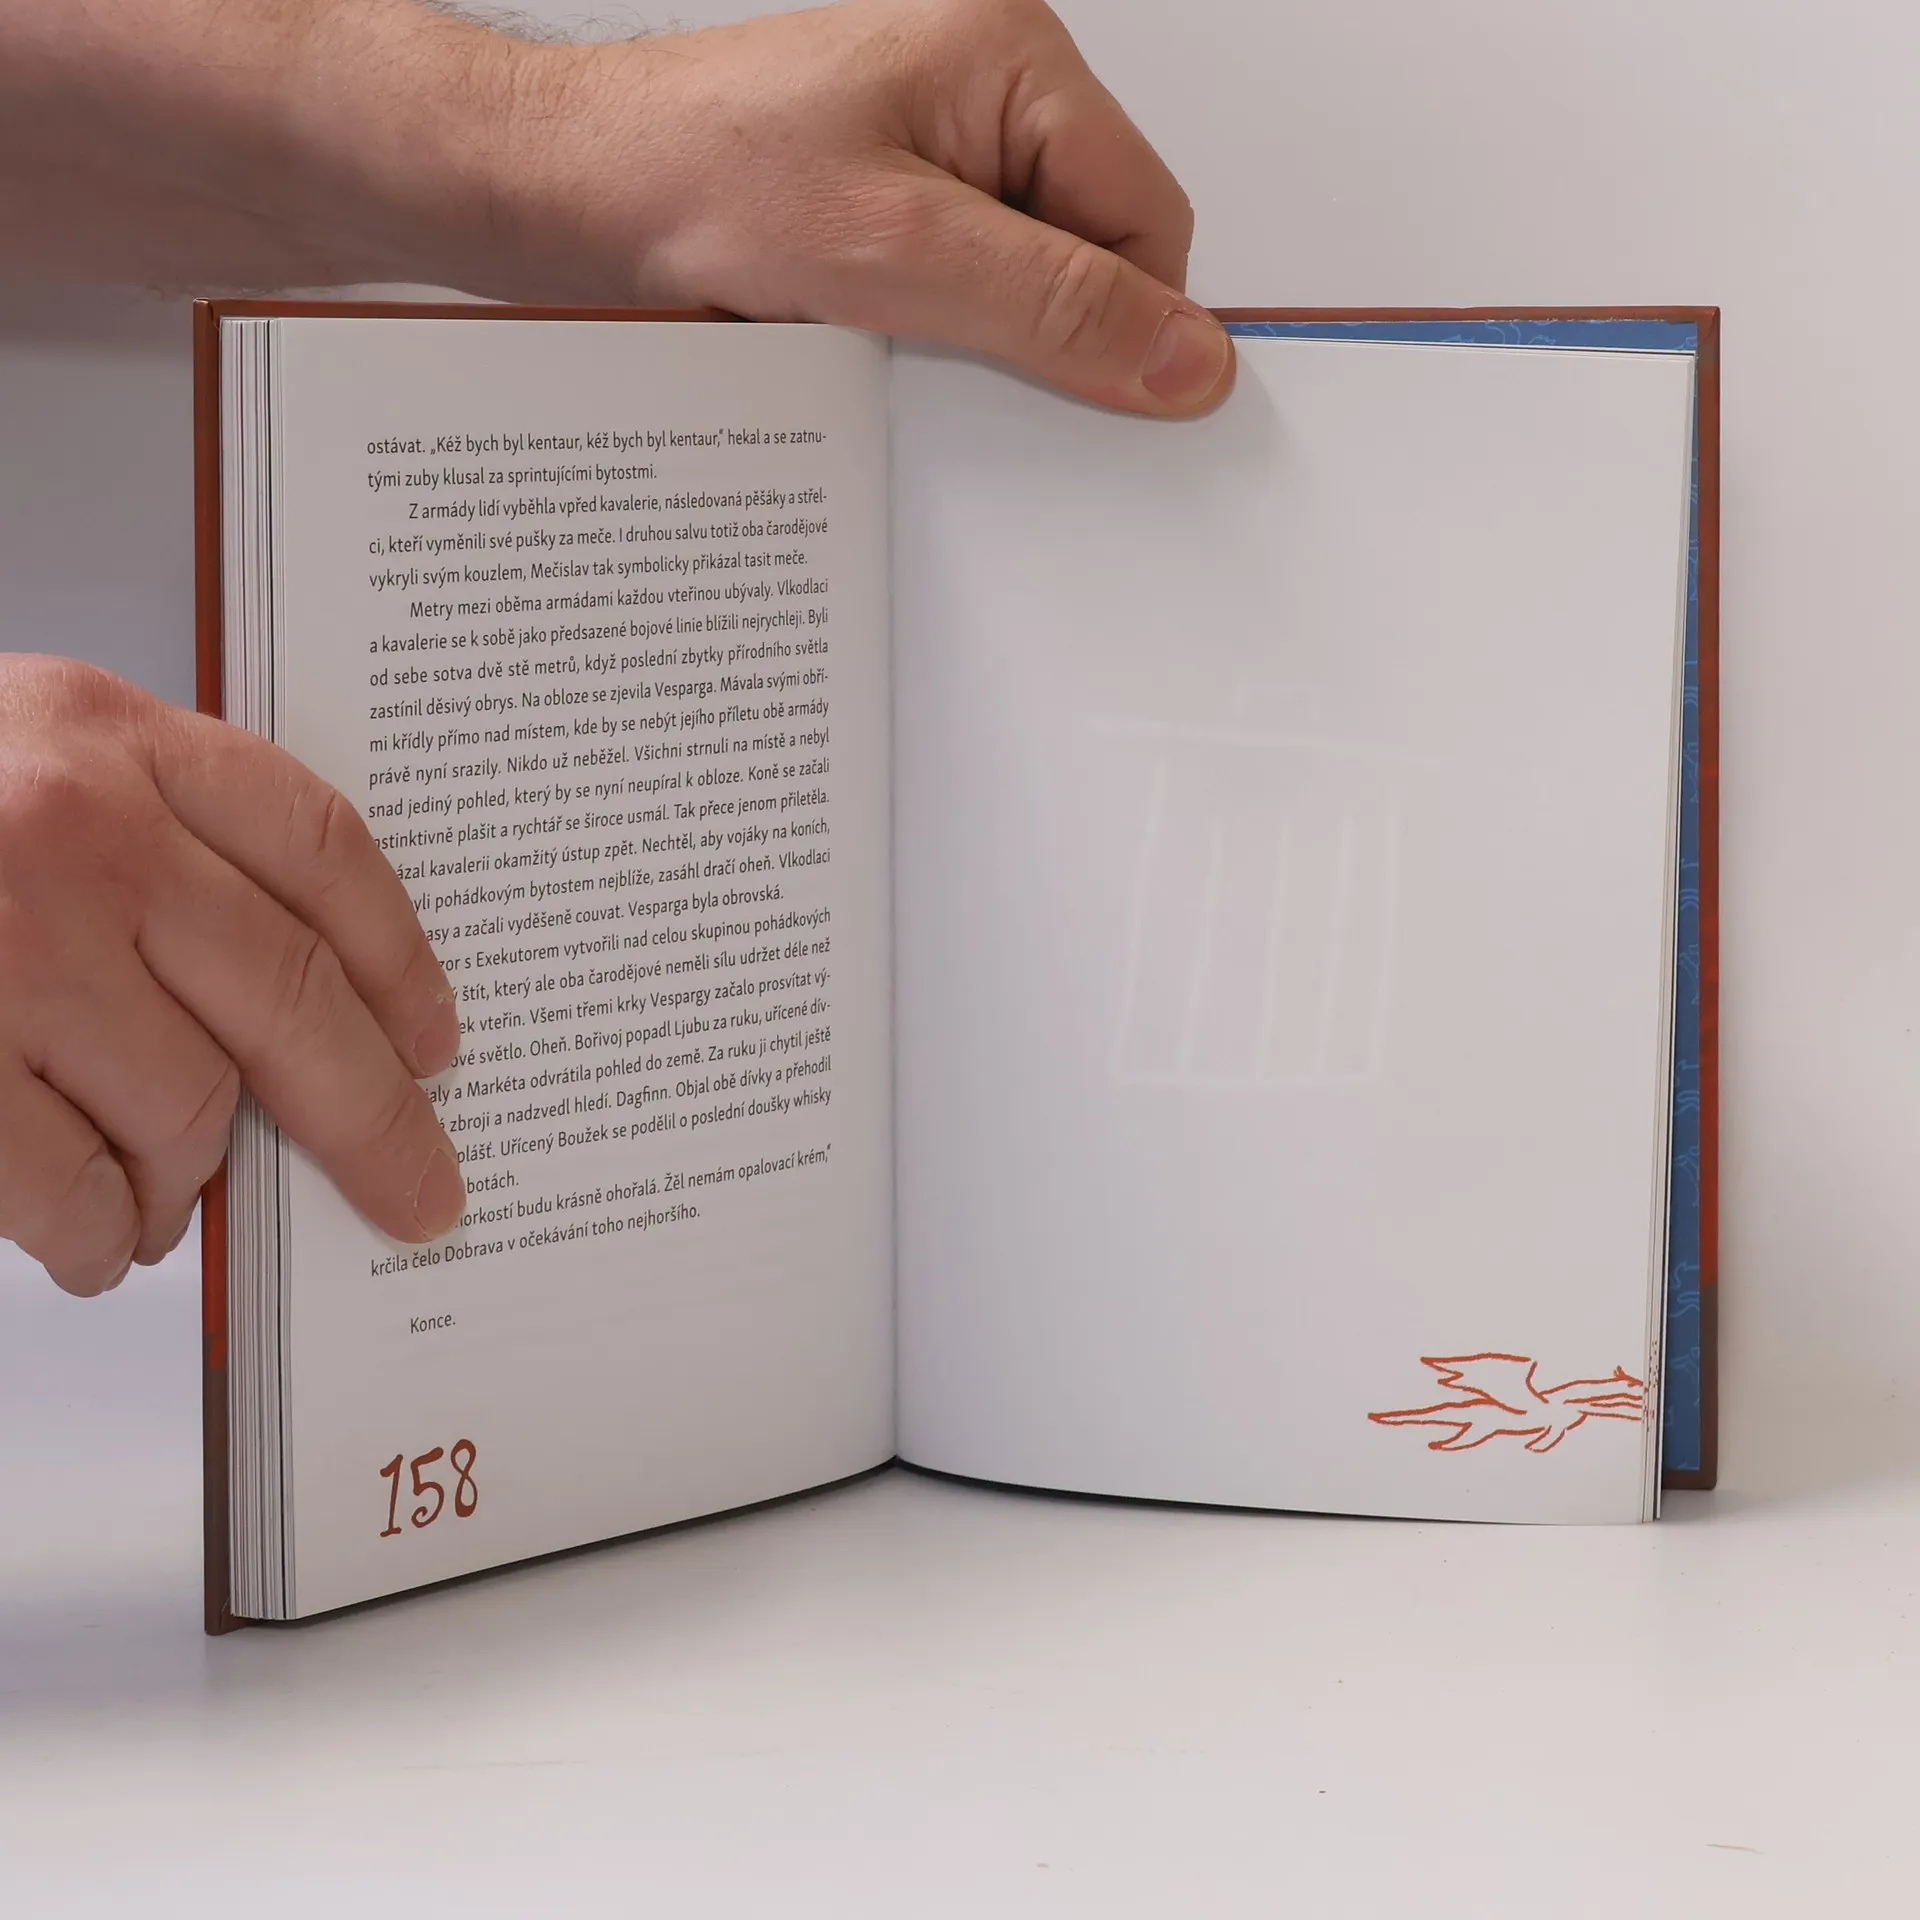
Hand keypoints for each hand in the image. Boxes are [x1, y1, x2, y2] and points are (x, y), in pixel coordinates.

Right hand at [0, 656, 464, 1295]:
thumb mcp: (17, 754)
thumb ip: (151, 841)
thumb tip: (280, 1013)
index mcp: (107, 734)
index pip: (322, 847)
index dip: (401, 957)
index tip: (438, 1038)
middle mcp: (72, 829)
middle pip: (292, 995)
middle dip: (373, 1117)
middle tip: (417, 1188)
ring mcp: (3, 947)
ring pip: (188, 1109)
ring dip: (192, 1184)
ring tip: (169, 1203)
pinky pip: (73, 1187)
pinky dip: (102, 1235)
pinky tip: (98, 1238)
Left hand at [1, 0, 1230, 417]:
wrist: (563, 193)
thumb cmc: (691, 179)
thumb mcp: (897, 257)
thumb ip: (1056, 308)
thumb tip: (1189, 360)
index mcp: (1014, 59)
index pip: (1150, 221)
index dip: (1123, 323)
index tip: (1074, 391)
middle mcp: (986, 88)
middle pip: (1094, 253)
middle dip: (1040, 331)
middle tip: (945, 354)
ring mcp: (935, 143)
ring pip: (1025, 281)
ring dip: (974, 338)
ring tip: (882, 331)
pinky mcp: (889, 196)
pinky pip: (960, 287)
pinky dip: (929, 334)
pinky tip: (867, 338)